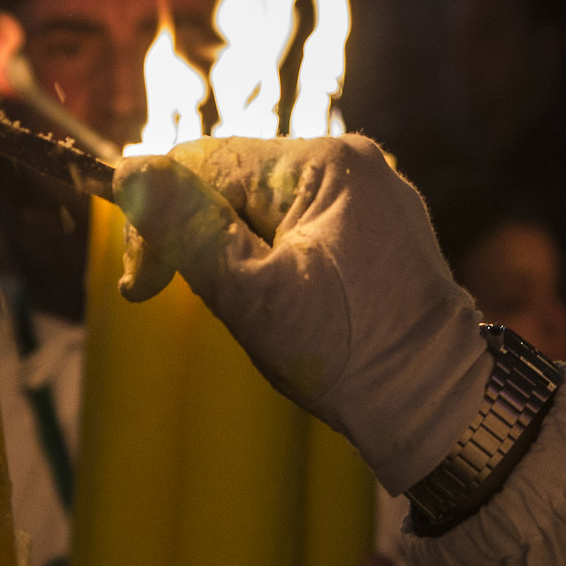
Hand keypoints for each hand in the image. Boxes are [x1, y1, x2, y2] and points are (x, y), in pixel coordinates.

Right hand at [114, 135, 489, 491]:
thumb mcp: (249, 292)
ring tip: (255, 312)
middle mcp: (355, 162)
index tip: (144, 286)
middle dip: (205, 240)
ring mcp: (374, 195)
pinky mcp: (382, 229)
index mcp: (326, 162)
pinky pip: (304, 225)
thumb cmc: (346, 353)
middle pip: (235, 181)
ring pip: (265, 206)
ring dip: (239, 254)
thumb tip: (129, 169)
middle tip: (199, 304)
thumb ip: (185, 227)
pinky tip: (288, 305)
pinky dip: (278, 260)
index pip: (205, 163)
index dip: (161, 220)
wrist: (437, 403)